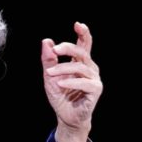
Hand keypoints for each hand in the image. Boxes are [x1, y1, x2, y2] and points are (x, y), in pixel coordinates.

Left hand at [41, 22, 101, 141]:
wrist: (66, 117)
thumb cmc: (61, 96)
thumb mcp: (49, 76)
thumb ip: (48, 59)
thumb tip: (46, 41)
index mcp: (80, 63)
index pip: (84, 44)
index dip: (83, 33)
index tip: (78, 24)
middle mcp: (90, 69)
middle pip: (82, 52)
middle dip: (68, 48)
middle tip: (54, 49)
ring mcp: (94, 80)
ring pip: (81, 67)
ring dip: (64, 68)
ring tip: (50, 73)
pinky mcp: (95, 91)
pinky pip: (84, 83)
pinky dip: (71, 82)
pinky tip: (60, 83)